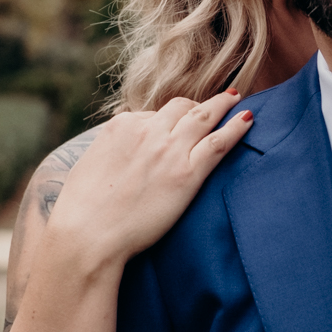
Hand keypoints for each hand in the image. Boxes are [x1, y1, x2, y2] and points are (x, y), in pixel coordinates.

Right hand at [43, 90, 254, 272]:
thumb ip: (110, 148)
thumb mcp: (90, 163)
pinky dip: (236, 127)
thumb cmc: (82, 209)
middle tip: (214, 103)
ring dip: (223, 104)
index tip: (178, 125)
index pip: (153, 114)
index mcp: (122, 126)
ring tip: (237, 97)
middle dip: (198, 105)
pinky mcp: (187, 173)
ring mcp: (169, 150)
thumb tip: (118, 143)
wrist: (88, 234)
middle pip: (181, 107)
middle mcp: (147, 130)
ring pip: (204, 116)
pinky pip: (220, 141)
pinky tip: (249, 119)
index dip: (168, 120)